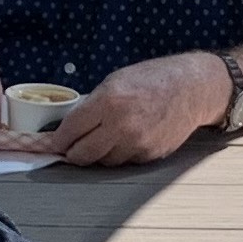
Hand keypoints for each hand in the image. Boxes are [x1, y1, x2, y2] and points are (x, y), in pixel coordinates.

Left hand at [52, 53, 218, 167]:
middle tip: (72, 147)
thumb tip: (69, 128)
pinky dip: (121, 153)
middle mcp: (121, 125)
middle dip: (74, 152)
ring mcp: (136, 143)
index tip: (52, 143)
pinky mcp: (149, 155)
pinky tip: (128, 137)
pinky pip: (124, 161)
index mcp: (108, 101)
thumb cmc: (153, 79)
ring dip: (99, 154)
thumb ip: (92, 105)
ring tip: (107, 136)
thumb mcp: (115, 82)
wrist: (191, 89)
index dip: (57, 140)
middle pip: (82, 155)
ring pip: (103, 162)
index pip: (70, 131)